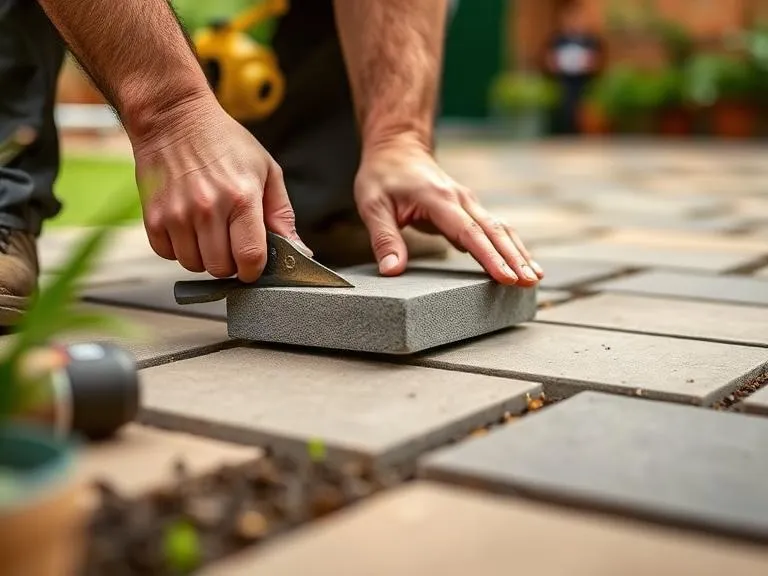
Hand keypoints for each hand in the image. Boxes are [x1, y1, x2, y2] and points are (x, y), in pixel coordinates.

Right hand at [131, 94, 309, 281]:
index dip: (254, 269)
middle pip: (221, 268)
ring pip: (194, 265)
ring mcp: (177, 214)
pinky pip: (168, 255)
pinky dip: (179, 248)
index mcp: (241, 198)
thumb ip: (282, 214)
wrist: (173, 118)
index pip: (250, 258)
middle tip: (230, 239)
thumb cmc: (223, 141)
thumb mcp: (267, 170)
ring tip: (208, 228)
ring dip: (204, 255)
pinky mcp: (154, 217)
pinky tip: (187, 226)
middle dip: (230, 261)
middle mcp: (208, 209)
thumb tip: (299, 250)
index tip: (253, 263)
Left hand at [354, 138, 543, 285]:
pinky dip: (510, 246)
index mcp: (438, 199)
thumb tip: (392, 270)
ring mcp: (467, 202)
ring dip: (518, 252)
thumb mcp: (372, 205)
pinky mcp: (469, 208)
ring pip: (500, 229)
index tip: (506, 277)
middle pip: (494, 231)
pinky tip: (521, 264)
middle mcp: (460, 199)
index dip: (489, 257)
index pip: (469, 232)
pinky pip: (493, 228)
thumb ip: (384, 238)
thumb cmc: (382, 176)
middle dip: (514, 258)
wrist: (397, 147)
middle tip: (530, 283)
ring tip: (534, 278)